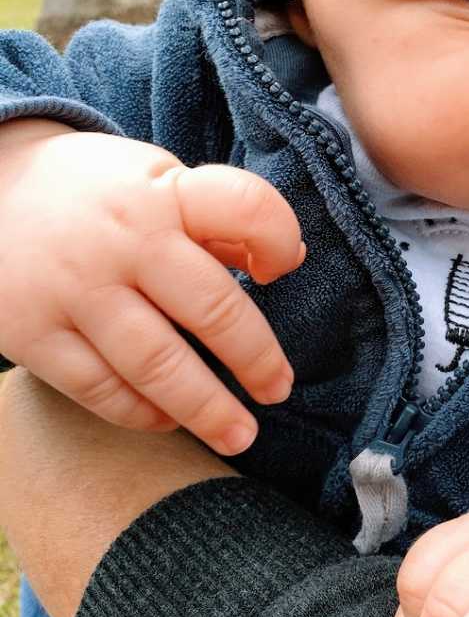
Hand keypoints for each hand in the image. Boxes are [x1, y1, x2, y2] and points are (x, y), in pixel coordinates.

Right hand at [0, 119, 304, 453]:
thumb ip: (215, 219)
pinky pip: (99, 388)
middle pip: (211, 306)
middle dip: (256, 358)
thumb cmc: (99, 195)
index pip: (244, 207)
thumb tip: (287, 260)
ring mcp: (75, 290)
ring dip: (207, 409)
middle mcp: (123, 240)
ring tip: (240, 435)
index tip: (283, 269)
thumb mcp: (156, 181)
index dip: (279, 240)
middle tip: (278, 390)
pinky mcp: (32, 333)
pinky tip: (169, 420)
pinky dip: (141, 413)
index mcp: (162, 192)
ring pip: (157, 364)